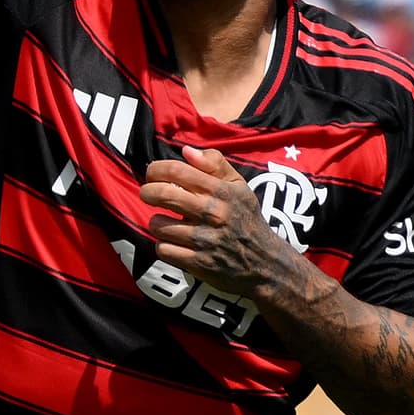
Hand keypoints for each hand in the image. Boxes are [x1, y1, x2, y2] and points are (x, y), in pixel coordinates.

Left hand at [142, 144, 307, 304]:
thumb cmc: (246, 220)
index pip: (178, 171)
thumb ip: (215, 165)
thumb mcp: (240, 187)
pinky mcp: (199, 263)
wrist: (266, 263)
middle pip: (163, 194)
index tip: (152, 174)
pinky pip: (164, 250)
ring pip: (158, 225)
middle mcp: (213, 213)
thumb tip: (186, 151)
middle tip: (148, 194)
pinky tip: (172, 243)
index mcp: (221, 191)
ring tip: (164, 223)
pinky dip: (164, 246)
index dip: (156, 169)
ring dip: (156, 223)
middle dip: (147, 192)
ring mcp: (205, 240)